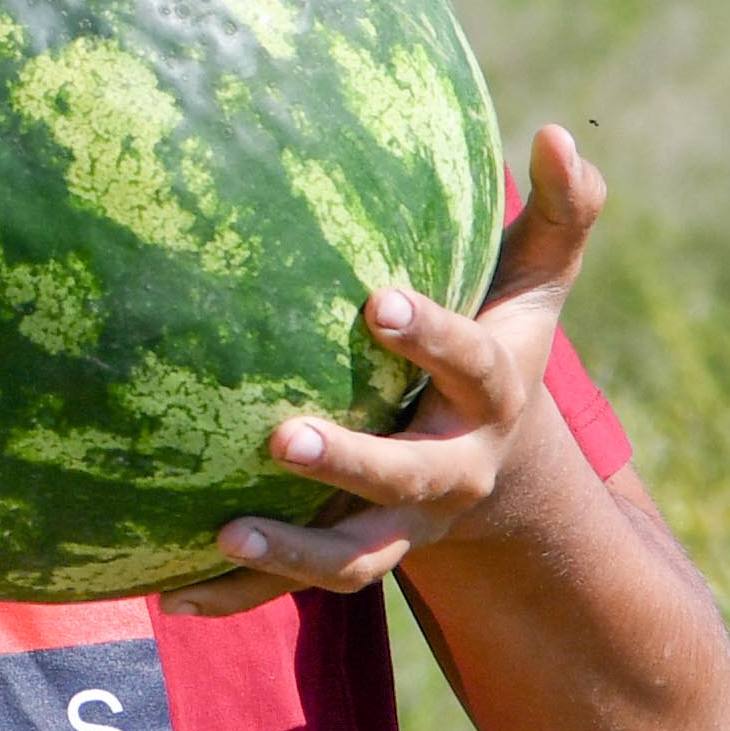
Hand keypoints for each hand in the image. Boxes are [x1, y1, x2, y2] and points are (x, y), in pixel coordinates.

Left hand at [197, 121, 615, 601]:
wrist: (501, 477)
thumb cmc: (503, 346)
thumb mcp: (536, 287)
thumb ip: (562, 215)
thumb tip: (561, 133)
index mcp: (491, 398)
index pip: (469, 364)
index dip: (428, 337)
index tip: (376, 301)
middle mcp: (449, 471)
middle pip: (405, 478)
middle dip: (349, 463)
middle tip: (281, 436)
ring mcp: (400, 526)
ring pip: (351, 559)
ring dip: (289, 555)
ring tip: (224, 533)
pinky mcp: (351, 554)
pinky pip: (291, 589)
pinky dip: (234, 597)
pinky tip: (167, 596)